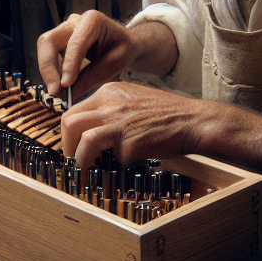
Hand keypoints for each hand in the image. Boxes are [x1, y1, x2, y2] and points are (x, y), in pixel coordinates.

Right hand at [37, 10, 136, 97]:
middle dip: (48, 68)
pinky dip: (51, 73)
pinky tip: (60, 87)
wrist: (124, 43)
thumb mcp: (114, 65)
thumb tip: (69, 96)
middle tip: (55, 92)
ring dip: (48, 73)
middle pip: (49, 42)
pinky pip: (48, 56)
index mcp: (92, 20)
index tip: (65, 85)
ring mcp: (64, 31)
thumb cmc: (123, 50)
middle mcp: (74, 22)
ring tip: (58, 93)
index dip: (68, 64)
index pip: (75, 42)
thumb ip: (91, 78)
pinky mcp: (59, 42)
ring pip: (44, 49)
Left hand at [60, 81, 206, 168]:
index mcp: (108, 91)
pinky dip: (120, 163)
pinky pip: (116, 158)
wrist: (193, 120)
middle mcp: (110, 103)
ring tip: (85, 169)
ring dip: (80, 159)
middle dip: (67, 145)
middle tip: (72, 159)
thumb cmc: (165, 114)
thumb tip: (87, 132)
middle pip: (70, 123)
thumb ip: (109, 111)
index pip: (74, 110)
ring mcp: (120, 122)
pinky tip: (133, 159)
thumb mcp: (132, 101)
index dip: (69, 132)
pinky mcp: (131, 141)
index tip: (72, 145)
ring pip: (83, 140)